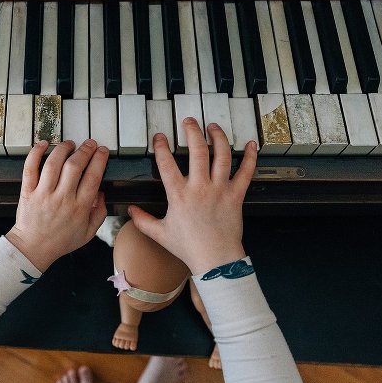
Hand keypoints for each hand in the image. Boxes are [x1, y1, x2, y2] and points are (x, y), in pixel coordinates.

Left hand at [6, 139, 108, 271]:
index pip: (93, 177)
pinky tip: (43, 144)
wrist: (33, 248)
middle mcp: (62, 198)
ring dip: (63, 148)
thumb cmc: (61, 241)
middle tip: (89, 143)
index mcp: (79, 208)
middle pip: (75, 166)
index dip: (99, 160)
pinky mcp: (28, 192)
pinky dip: (35, 153)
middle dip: (85, 150)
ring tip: (70, 144)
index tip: (102, 151)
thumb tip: (101, 192)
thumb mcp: (89, 232)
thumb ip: (99, 212)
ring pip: (53, 163)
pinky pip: (30, 168)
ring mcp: (43, 194)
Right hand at [128, 118, 256, 273]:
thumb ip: (143, 220)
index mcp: (179, 195)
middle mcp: (199, 188)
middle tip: (188, 122)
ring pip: (221, 156)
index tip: (159, 137)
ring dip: (217, 137)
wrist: (215, 260)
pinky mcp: (235, 195)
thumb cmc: (188, 247)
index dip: (161, 147)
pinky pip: (245, 173)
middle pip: (197, 151)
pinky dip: (249, 157)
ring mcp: (219, 190)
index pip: (166, 163)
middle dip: (192, 131)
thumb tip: (130, 210)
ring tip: (213, 127)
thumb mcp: (160, 234)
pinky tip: (250, 144)